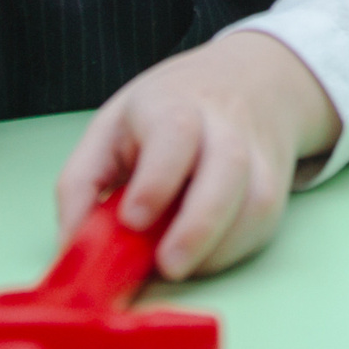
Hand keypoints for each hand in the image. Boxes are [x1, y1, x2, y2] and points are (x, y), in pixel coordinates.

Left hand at [56, 30, 341, 280]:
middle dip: (199, 224)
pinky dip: (236, 248)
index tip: (134, 219)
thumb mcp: (111, 128)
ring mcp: (257, 152)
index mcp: (173, 103)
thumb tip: (72, 244)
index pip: (175, 133)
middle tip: (169, 265)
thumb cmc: (166, 111)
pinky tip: (206, 256)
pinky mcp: (276, 183)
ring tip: (182, 266)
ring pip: (256, 198)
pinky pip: (265, 221)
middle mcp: (224, 123)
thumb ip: (82, 183)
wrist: (249, 81)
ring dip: (221, 244)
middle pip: (226, 167)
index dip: (157, 179)